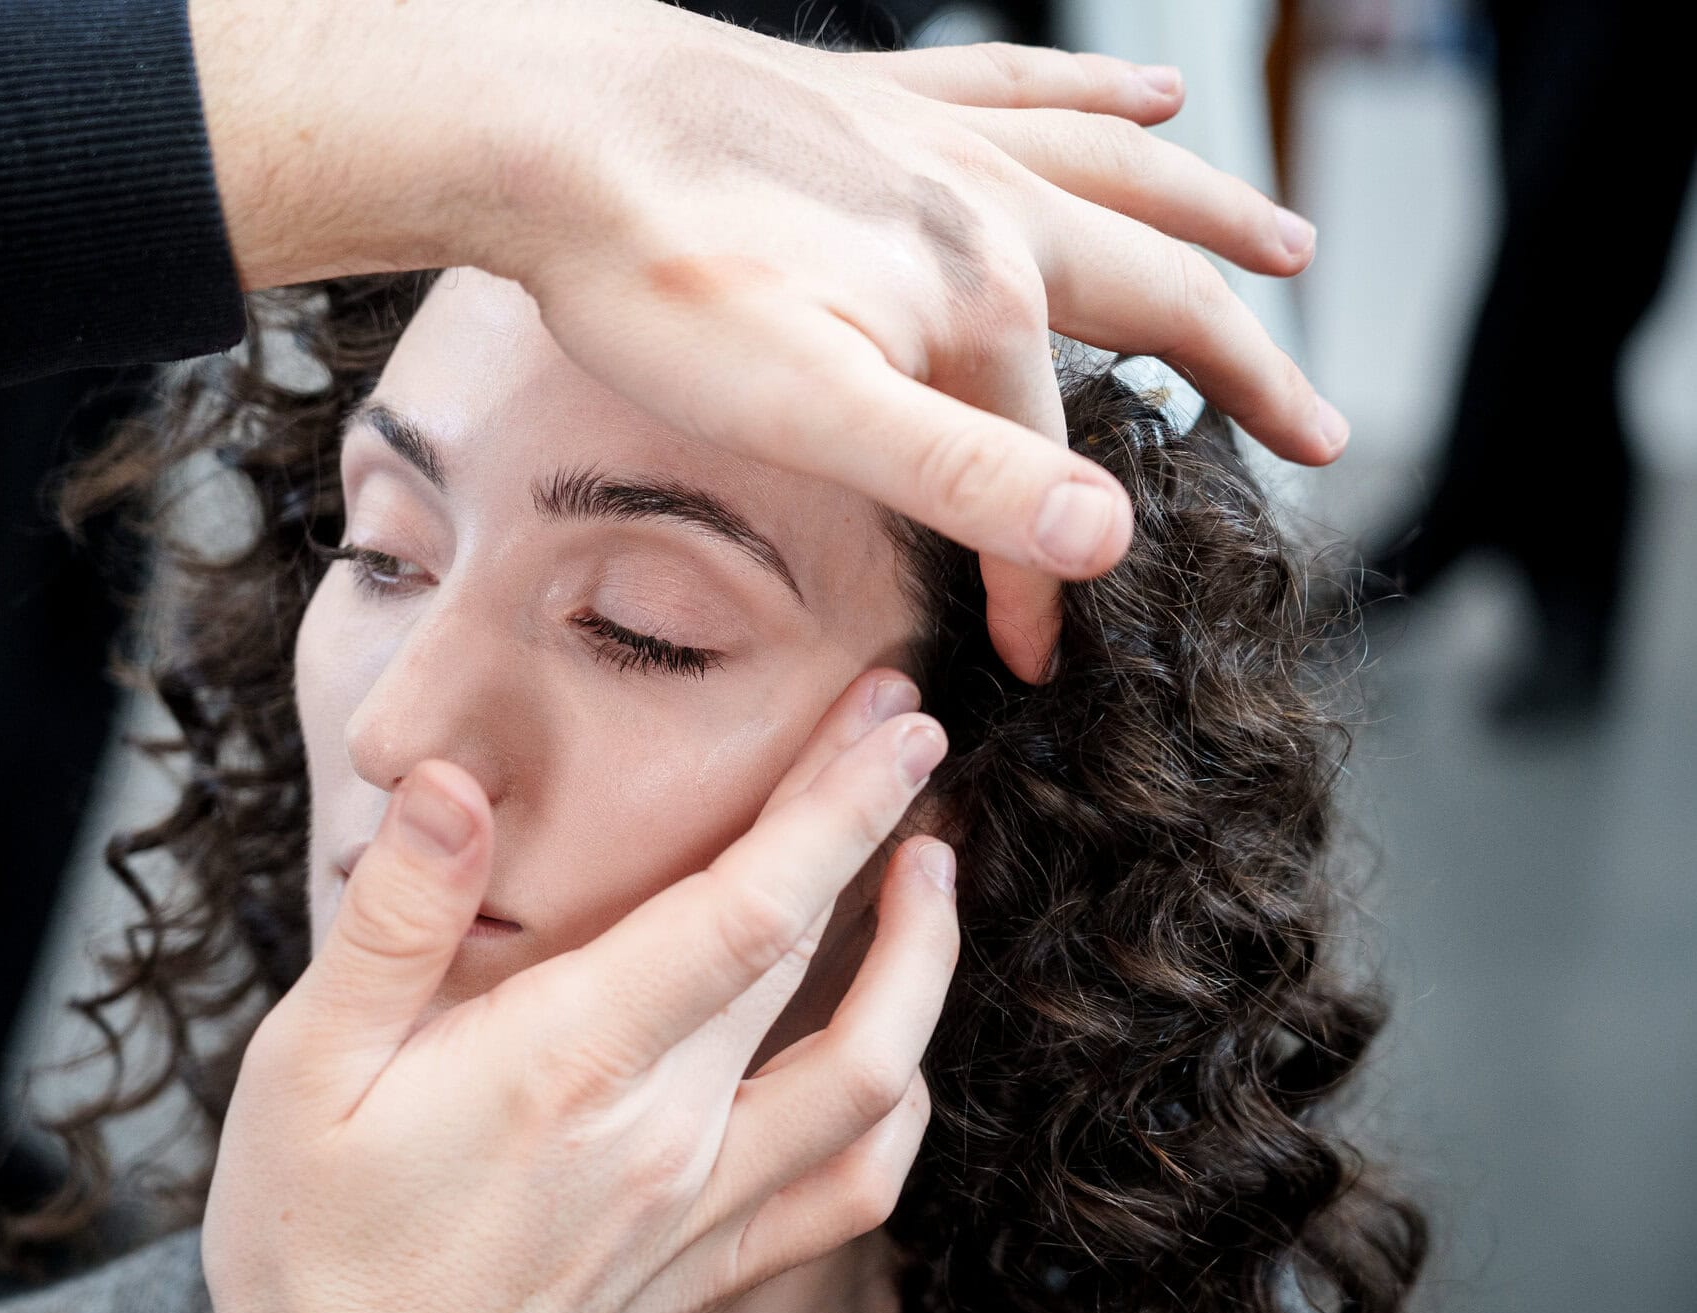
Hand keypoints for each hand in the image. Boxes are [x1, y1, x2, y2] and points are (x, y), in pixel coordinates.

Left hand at [188, 0, 1343, 681]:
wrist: (552, 130)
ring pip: (1120, 174)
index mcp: (980, 295)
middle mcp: (991, 206)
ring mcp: (941, 140)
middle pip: (1155, 297)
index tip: (1039, 662)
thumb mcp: (804, 410)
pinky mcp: (882, 96)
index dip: (1045, 582)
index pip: (1043, 469)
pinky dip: (1098, 92)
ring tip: (1287, 250)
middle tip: (1325, 436)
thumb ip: (958, 474)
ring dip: (1209, 220)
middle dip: (1242, 377)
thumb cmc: (655, 278)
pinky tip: (1151, 88)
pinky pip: (1025, 84)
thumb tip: (1107, 534)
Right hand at [202, 671, 958, 1312]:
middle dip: (881, 832)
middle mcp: (665, 1138)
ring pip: (875, 1080)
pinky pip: (853, 1190)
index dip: (835, 801)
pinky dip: (898, 1104)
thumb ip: (393, 918)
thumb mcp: (304, 1067)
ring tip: (934, 873)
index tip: (890, 720)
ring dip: (923, 964)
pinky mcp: (714, 1275)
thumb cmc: (312, 1251)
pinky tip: (898, 1051)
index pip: (748, 907)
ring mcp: (703, 1214)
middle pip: (820, 962)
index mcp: (568, 1064)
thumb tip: (453, 783)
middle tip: (909, 742)